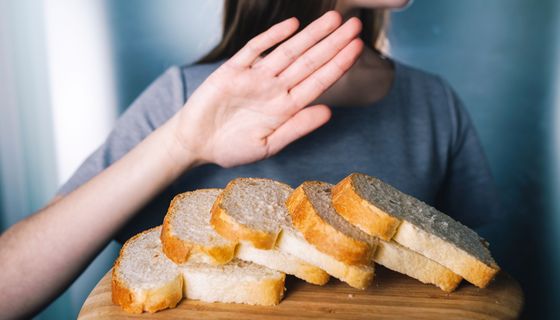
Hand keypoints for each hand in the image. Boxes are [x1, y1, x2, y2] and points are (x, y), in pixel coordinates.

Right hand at [174, 11, 362, 167]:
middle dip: (333, 43)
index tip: (358, 49)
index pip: (318, 82)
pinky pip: (255, 49)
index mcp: (286, 107)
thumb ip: (297, 128)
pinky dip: (272, 36)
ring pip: (288, 51)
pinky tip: (292, 24)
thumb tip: (329, 112)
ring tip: (334, 19)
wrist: (195, 143)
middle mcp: (275, 88)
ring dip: (310, 35)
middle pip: (309, 61)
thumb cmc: (231, 148)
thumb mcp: (267, 145)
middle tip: (356, 25)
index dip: (338, 65)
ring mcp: (255, 77)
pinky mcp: (233, 70)